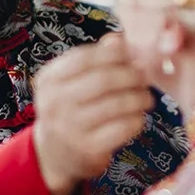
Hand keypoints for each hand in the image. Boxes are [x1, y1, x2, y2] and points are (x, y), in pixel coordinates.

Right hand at [32, 33, 153, 194]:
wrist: (54, 155)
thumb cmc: (70, 109)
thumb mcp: (71, 82)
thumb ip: (93, 59)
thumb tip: (118, 39)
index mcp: (48, 80)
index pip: (84, 58)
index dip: (113, 54)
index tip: (130, 56)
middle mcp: (54, 103)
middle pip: (103, 80)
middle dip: (131, 76)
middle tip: (144, 78)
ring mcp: (70, 128)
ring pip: (117, 104)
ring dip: (139, 98)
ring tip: (147, 97)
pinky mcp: (88, 149)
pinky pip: (123, 128)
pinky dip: (137, 120)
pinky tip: (138, 117)